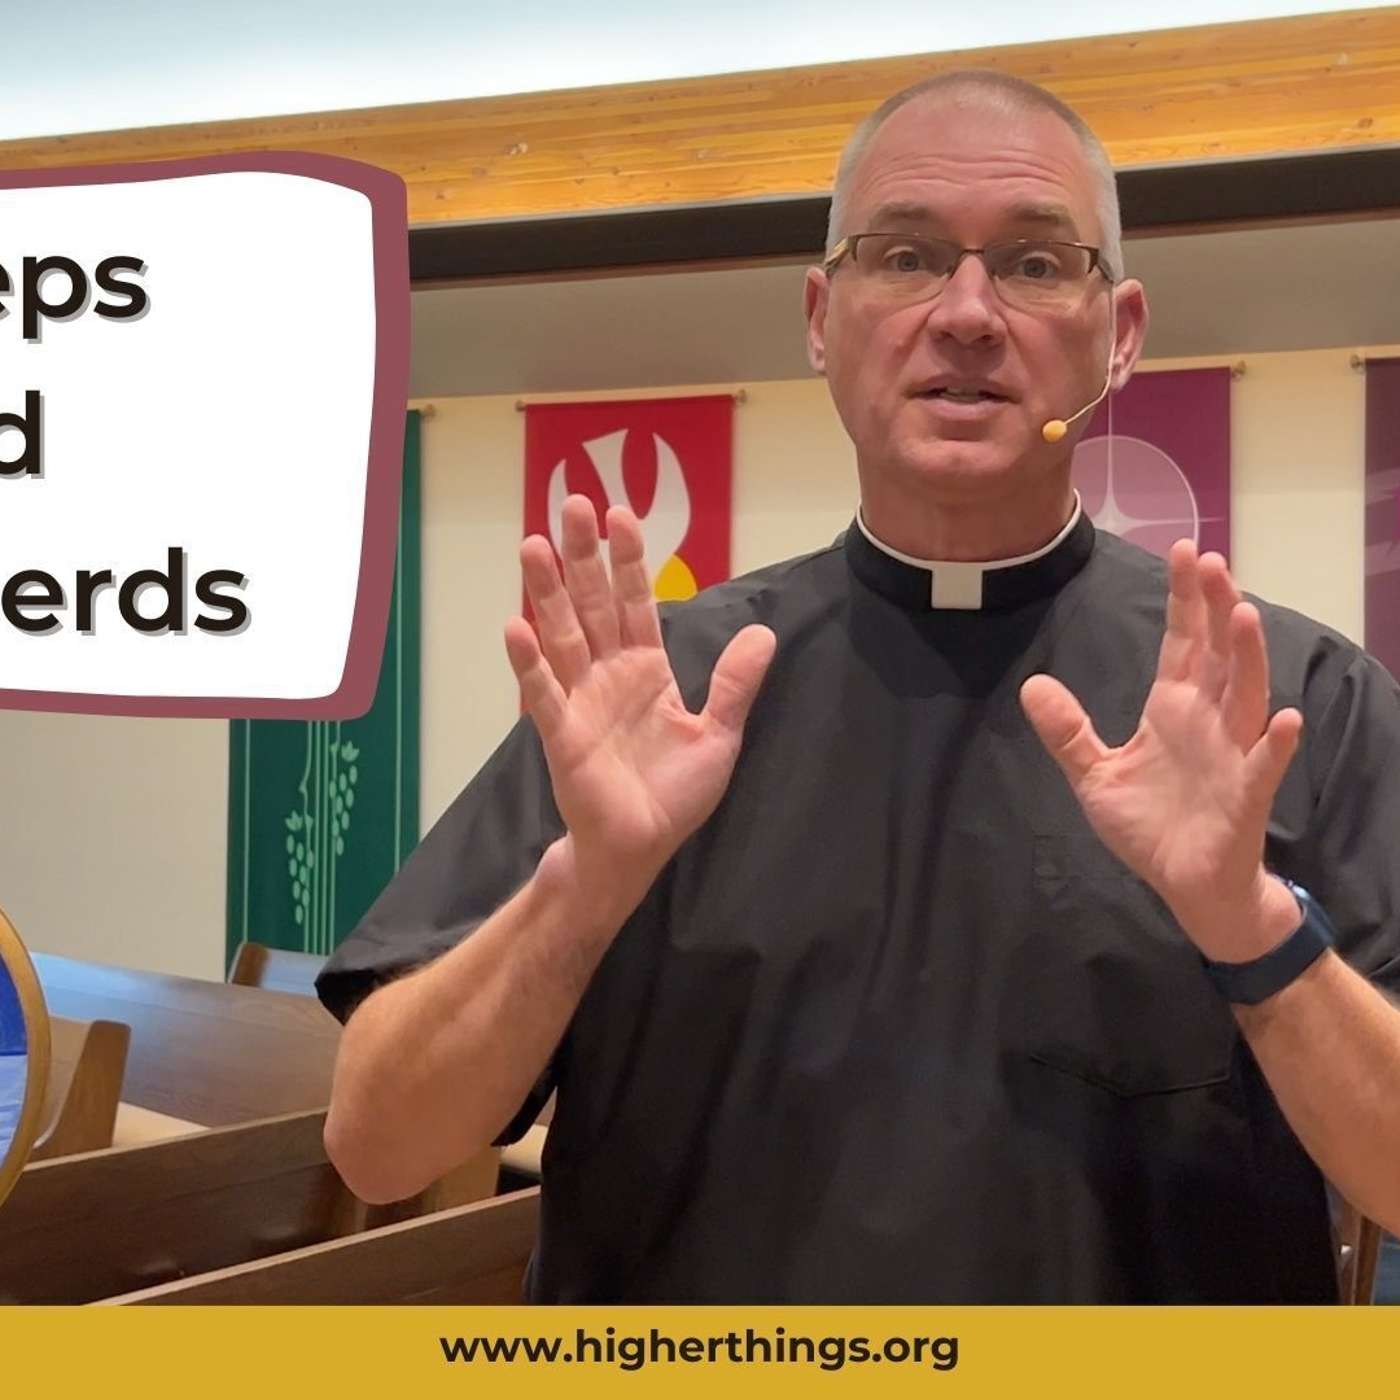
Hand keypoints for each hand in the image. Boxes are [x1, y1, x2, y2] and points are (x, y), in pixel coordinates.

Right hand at [504, 495, 775, 920]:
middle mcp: (607, 674)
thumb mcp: (718, 735)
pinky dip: (529, 662)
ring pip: (562, 634)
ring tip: (534, 545)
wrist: (639, 847)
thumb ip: (733, 684)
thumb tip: (763, 632)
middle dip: (584, 555)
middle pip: (593, 604)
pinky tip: (516, 626)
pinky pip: (543, 693)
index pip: (636, 602)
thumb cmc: (673, 794)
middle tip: (571, 502)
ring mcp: (580, 700)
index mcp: (646, 669)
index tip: (622, 513)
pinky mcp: (561, 734)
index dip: (629, 560)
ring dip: (548, 591)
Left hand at [1020, 540, 1302, 959]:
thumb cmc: (1149, 825)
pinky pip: (1264, 764)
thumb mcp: (1095, 775)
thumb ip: (1068, 732)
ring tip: (1243, 614)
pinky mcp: (1246, 794)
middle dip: (1216, 608)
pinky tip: (1282, 717)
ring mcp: (1232, 753)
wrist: (1184, 883)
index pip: (1182, 642)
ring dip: (1247, 656)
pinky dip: (1274, 742)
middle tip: (1212, 562)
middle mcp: (1208, 720)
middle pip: (1216, 653)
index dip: (1184, 599)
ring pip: (1245, 695)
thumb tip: (1032, 685)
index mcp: (1173, 708)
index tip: (1185, 550)